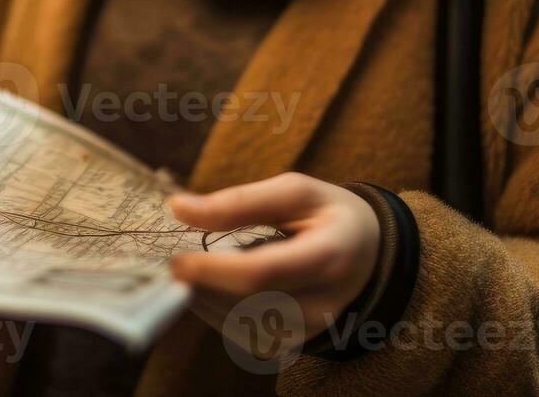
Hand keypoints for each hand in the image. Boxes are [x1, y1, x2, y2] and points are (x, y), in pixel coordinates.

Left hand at [168, 173, 380, 353]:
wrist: (369, 255)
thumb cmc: (329, 215)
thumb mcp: (295, 192)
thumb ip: (238, 201)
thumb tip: (178, 208)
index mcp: (328, 257)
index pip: (260, 274)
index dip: (211, 270)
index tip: (174, 259)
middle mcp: (321, 305)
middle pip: (243, 305)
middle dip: (199, 285)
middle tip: (169, 259)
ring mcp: (308, 332)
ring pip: (236, 325)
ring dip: (203, 298)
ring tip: (191, 267)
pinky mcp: (293, 345)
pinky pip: (241, 334)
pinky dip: (216, 310)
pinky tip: (211, 285)